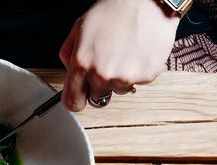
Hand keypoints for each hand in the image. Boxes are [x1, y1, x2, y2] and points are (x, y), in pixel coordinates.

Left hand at [59, 0, 179, 109]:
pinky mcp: (146, 76)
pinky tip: (136, 51)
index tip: (79, 95)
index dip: (76, 99)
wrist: (148, 1)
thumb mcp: (79, 28)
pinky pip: (136, 82)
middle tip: (107, 60)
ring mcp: (125, 78)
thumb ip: (68, 55)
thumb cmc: (114, 10)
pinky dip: (136, 71)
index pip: (72, 103)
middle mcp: (103, 75)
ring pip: (117, 90)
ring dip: (118, 76)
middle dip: (98, 83)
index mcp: (82, 64)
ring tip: (123, 52)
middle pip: (96, 97)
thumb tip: (70, 73)